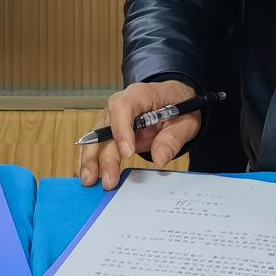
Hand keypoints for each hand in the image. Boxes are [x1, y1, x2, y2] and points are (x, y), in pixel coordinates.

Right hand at [78, 79, 201, 189]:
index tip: (127, 154)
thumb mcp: (186, 121)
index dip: (122, 130)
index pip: (123, 108)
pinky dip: (92, 160)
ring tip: (89, 181)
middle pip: (106, 128)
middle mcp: (120, 104)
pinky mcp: (110, 131)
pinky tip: (89, 176)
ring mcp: (112, 118)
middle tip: (108, 180)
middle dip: (104, 156)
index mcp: (140, 95)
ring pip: (96, 138)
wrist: (175, 101)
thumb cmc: (180, 107)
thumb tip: (160, 158)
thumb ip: (173, 137)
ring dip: (91, 160)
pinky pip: (97, 145)